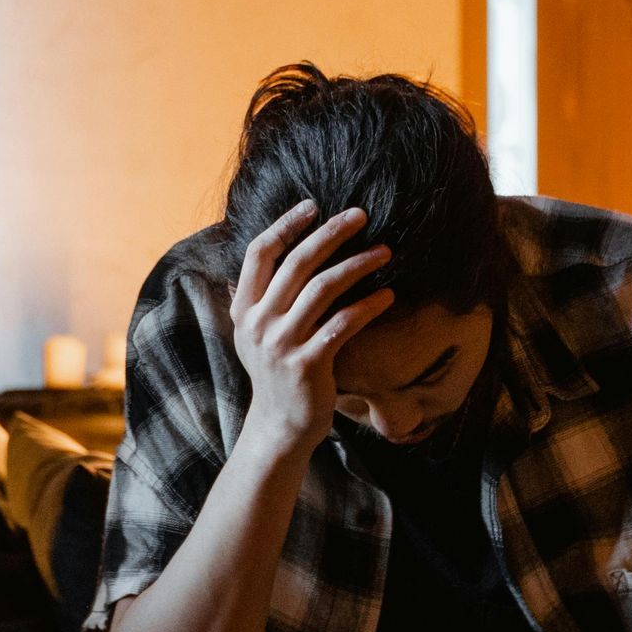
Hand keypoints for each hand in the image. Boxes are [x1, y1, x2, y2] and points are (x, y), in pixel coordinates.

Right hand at [231, 200, 393, 462]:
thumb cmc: (278, 372)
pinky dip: (369, 307)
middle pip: (296, 263)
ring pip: (323, 289)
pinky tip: (389, 296)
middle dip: (331, 233)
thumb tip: (275, 248)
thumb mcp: (257, 332)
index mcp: (243, 309)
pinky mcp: (307, 365)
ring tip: (385, 252)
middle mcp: (258, 323)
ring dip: (358, 265)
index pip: (259, 252)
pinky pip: (343, 324)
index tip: (313, 206)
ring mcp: (280, 345)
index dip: (285, 224)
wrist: (280, 425)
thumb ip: (261, 295)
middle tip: (361, 215)